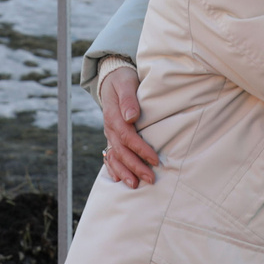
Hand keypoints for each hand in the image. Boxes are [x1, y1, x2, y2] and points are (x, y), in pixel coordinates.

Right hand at [97, 64, 158, 187]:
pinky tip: (118, 178)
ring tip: (135, 185)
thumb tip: (131, 117)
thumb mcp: (126, 83)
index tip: (155, 159)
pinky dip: (112, 168)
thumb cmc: (123, 80)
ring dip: (124, 171)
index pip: (127, 137)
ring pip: (114, 156)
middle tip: (150, 179)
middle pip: (121, 151)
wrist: (111, 79)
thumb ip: (128, 99)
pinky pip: (108, 154)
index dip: (141, 149)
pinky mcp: (111, 136)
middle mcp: (109, 127)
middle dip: (135, 166)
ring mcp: (109, 133)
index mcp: (113, 116)